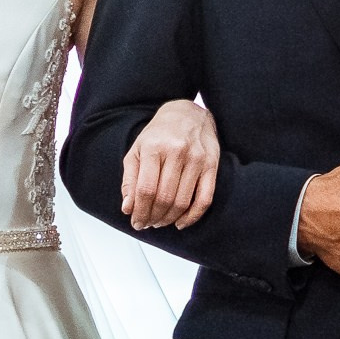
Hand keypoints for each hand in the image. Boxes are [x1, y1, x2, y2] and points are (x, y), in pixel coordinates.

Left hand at [122, 98, 219, 229]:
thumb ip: (130, 180)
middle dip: (153, 217)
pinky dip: (192, 216)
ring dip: (169, 219)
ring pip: (182, 201)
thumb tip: (128, 208)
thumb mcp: (137, 151)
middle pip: (164, 198)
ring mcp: (197, 158)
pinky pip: (204, 199)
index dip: (139, 211)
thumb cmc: (160, 134)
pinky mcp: (211, 165)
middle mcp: (177, 151)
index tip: (136, 222)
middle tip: (147, 224)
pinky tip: (181, 222)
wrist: (188, 114)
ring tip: (160, 222)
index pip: (145, 189)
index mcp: (154, 147)